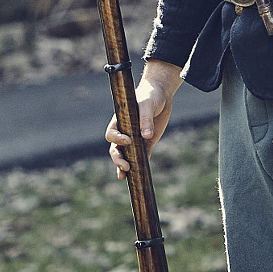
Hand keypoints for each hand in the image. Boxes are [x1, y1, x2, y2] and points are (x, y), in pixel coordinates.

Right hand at [106, 60, 182, 177]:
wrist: (161, 96)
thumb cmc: (149, 96)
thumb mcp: (147, 104)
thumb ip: (145, 119)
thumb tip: (146, 136)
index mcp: (119, 121)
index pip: (111, 134)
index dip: (117, 139)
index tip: (128, 140)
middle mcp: (124, 132)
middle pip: (115, 149)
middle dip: (118, 159)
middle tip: (125, 166)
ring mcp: (134, 139)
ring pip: (125, 155)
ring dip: (123, 166)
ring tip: (124, 176)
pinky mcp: (146, 144)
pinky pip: (141, 157)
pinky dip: (139, 166)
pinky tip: (139, 174)